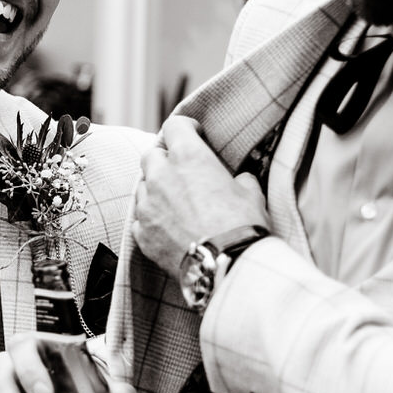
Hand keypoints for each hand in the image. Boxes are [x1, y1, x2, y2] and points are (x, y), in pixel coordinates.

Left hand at [132, 116, 271, 285]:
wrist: (225, 266)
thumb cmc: (241, 226)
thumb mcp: (251, 193)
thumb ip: (239, 180)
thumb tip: (239, 181)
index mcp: (188, 157)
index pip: (175, 126)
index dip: (185, 129)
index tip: (194, 136)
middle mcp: (161, 176)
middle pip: (152, 155)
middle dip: (165, 159)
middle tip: (181, 171)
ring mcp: (147, 205)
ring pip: (143, 186)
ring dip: (156, 189)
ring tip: (177, 202)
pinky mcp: (142, 232)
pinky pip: (141, 218)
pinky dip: (152, 218)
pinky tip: (169, 227)